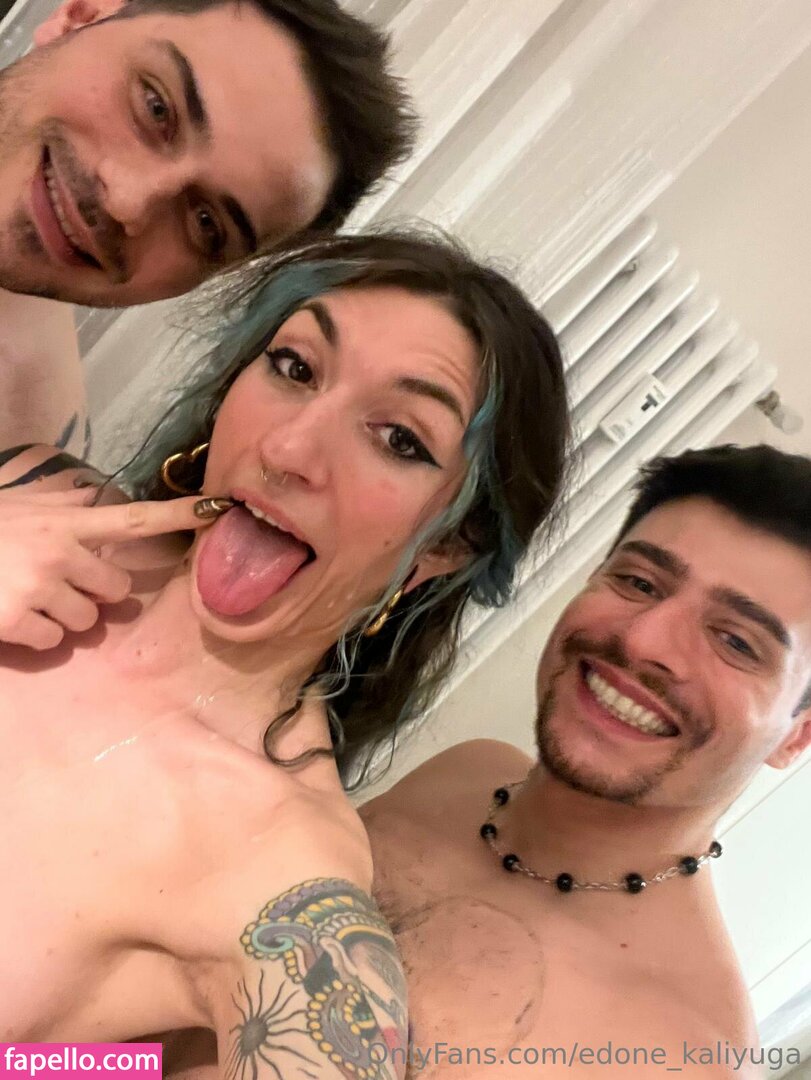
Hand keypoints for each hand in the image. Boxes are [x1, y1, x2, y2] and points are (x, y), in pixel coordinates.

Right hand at [0, 490, 227, 649]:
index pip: (133, 519)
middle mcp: (59, 552)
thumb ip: (61, 503)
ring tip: (26, 596)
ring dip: (62, 616)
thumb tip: (97, 497)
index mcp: (63, 522)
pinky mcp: (16, 620)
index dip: (177, 515)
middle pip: (115, 589)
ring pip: (86, 620)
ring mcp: (38, 587)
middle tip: (56, 582)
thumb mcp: (18, 506)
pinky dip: (36, 636)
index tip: (217, 510)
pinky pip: (53, 640)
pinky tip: (11, 616)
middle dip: (93, 591)